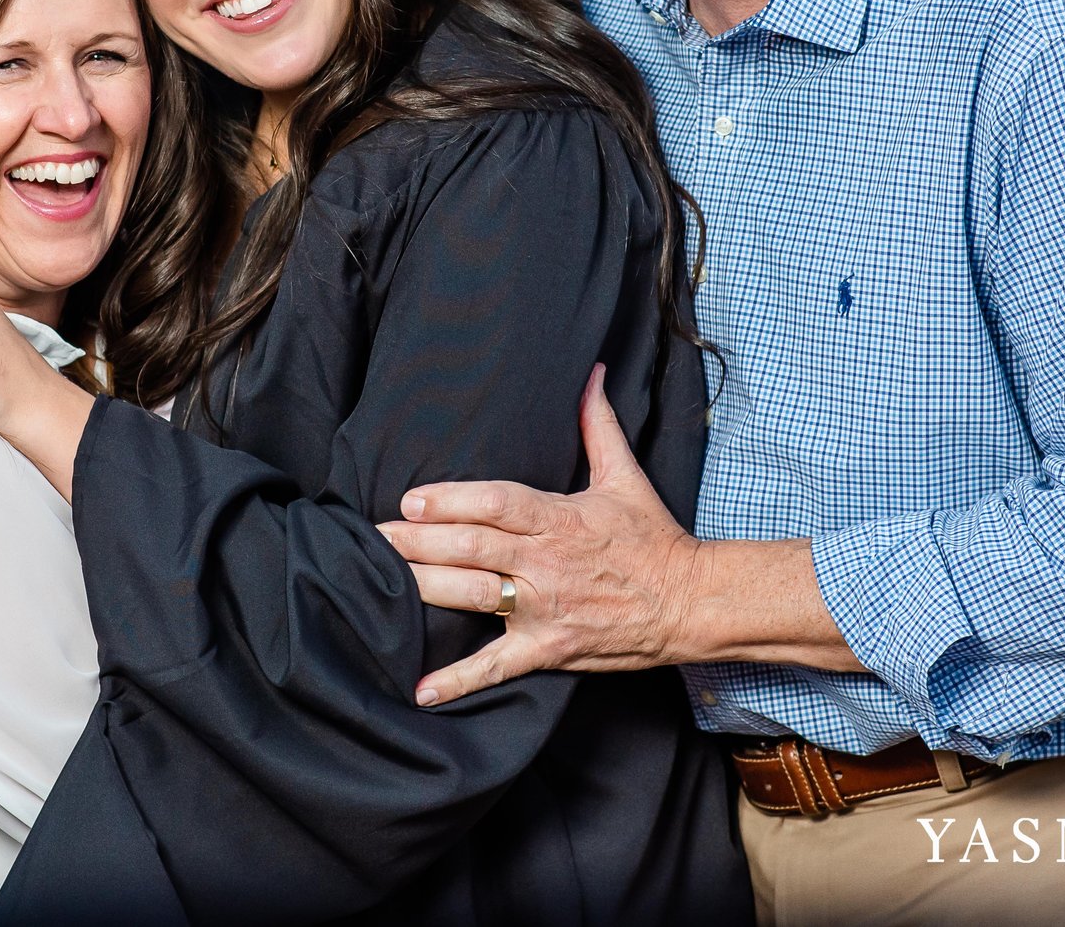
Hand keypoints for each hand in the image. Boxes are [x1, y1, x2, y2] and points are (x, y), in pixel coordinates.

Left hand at [380, 366, 706, 704]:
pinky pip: (497, 667)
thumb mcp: (624, 476)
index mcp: (560, 518)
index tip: (411, 500)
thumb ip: (597, 424)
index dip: (452, 502)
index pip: (497, 504)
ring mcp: (546, 609)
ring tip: (380, 581)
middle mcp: (547, 563)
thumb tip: (592, 373)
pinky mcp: (549, 650)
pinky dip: (459, 681)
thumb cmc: (653, 537)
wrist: (690, 603)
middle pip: (474, 549)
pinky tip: (421, 690)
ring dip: (426, 589)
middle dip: (420, 542)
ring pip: (475, 597)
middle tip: (375, 536)